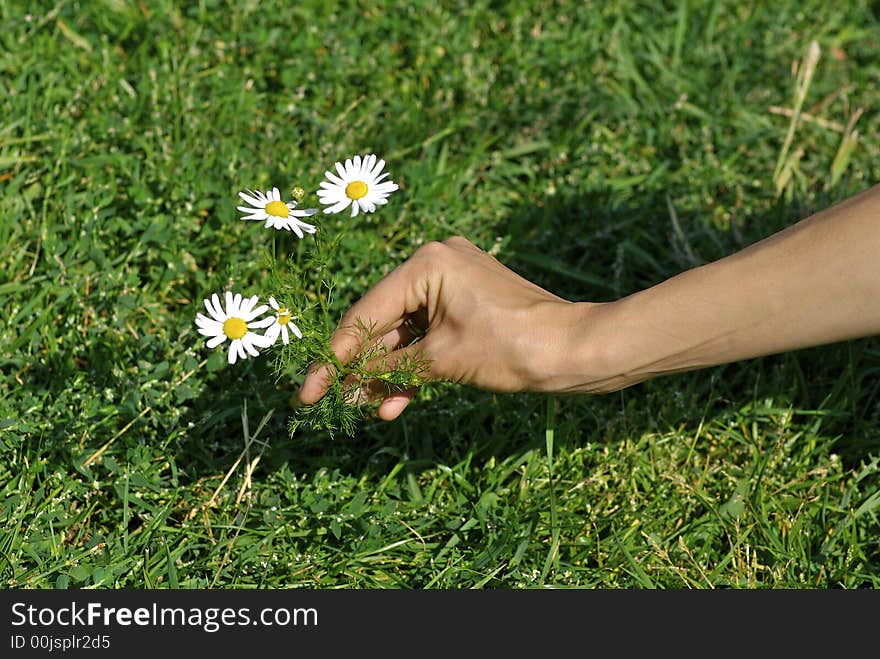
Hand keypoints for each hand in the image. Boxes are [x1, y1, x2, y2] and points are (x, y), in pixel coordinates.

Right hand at [297, 236, 592, 419]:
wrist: (574, 352)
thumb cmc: (512, 348)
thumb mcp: (442, 360)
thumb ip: (388, 367)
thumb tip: (346, 383)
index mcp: (428, 263)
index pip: (366, 312)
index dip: (335, 356)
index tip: (309, 390)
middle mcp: (436, 263)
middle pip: (382, 320)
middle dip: (360, 365)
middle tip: (331, 401)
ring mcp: (453, 283)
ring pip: (404, 333)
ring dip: (387, 371)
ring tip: (364, 408)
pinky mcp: (465, 304)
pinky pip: (428, 335)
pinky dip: (414, 366)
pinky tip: (394, 402)